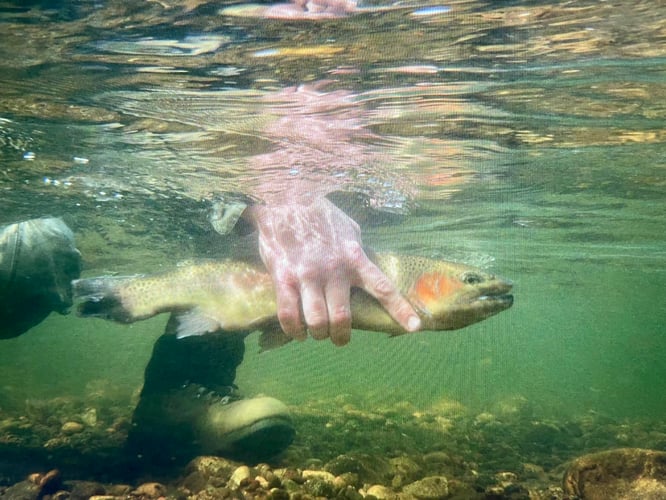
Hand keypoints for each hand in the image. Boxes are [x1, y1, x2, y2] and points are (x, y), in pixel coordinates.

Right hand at [243, 197, 420, 345]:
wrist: (284, 199)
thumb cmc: (319, 214)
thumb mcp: (349, 230)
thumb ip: (357, 252)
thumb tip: (367, 267)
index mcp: (354, 258)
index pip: (382, 288)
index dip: (400, 310)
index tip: (415, 327)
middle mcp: (334, 270)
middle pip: (343, 317)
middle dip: (341, 336)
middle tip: (339, 338)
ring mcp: (308, 275)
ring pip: (317, 321)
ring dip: (319, 334)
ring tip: (317, 333)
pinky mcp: (284, 278)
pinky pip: (289, 314)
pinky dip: (294, 330)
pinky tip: (297, 332)